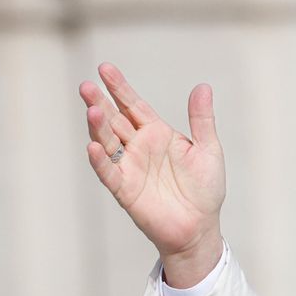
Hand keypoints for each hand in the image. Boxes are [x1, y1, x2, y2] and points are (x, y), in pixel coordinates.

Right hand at [80, 62, 224, 286]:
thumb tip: (202, 86)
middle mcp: (140, 147)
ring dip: (98, 127)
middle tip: (86, 85)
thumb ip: (201, 119)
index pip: (133, 105)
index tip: (105, 68)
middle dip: (100, 103)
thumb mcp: (208, 148)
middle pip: (114, 120)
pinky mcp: (126, 190)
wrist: (201, 226)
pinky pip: (109, 173)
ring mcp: (130, 168)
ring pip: (108, 143)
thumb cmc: (205, 188)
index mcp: (157, 133)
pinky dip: (100, 161)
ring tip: (91, 109)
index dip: (119, 88)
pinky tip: (93, 146)